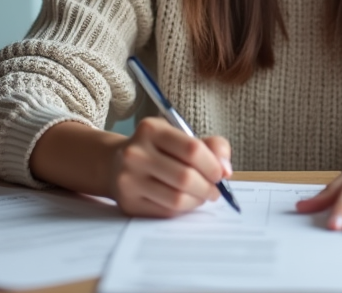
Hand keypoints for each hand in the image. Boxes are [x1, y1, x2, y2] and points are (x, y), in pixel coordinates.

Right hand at [108, 117, 232, 217]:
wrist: (115, 163)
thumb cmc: (158, 149)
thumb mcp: (181, 136)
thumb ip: (211, 146)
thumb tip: (226, 170)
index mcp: (151, 130)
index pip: (192, 149)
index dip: (213, 165)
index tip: (220, 173)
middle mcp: (135, 153)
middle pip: (185, 177)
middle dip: (208, 187)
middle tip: (215, 190)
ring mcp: (128, 180)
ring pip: (177, 199)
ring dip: (198, 200)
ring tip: (202, 196)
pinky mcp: (128, 203)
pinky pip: (166, 212)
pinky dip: (183, 209)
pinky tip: (186, 201)